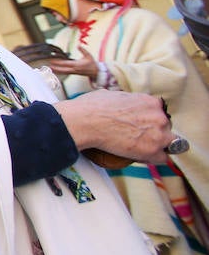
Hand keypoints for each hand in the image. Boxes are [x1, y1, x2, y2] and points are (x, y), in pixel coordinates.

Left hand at [46, 47, 99, 79]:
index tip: (53, 60)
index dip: (59, 62)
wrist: (96, 72)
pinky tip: (56, 71)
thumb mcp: (88, 55)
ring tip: (50, 68)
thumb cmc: (92, 63)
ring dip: (56, 70)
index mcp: (77, 65)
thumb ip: (83, 50)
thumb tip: (78, 45)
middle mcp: (74, 69)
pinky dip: (60, 72)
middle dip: (55, 67)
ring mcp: (73, 72)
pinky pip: (65, 73)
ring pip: (63, 72)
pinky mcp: (74, 73)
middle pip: (63, 69)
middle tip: (48, 66)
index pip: (66, 63)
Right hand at [55, 90, 174, 164]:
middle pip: (165, 128)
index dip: (150, 120)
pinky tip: (139, 156)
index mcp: (150, 102)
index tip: (141, 126)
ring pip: (169, 144)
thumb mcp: (113, 95)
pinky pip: (162, 159)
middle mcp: (159, 116)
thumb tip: (121, 104)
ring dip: (156, 146)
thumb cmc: (92, 108)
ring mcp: (158, 134)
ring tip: (139, 148)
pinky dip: (152, 159)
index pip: (159, 113)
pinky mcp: (153, 150)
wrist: (85, 122)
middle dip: (154, 132)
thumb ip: (126, 101)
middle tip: (137, 137)